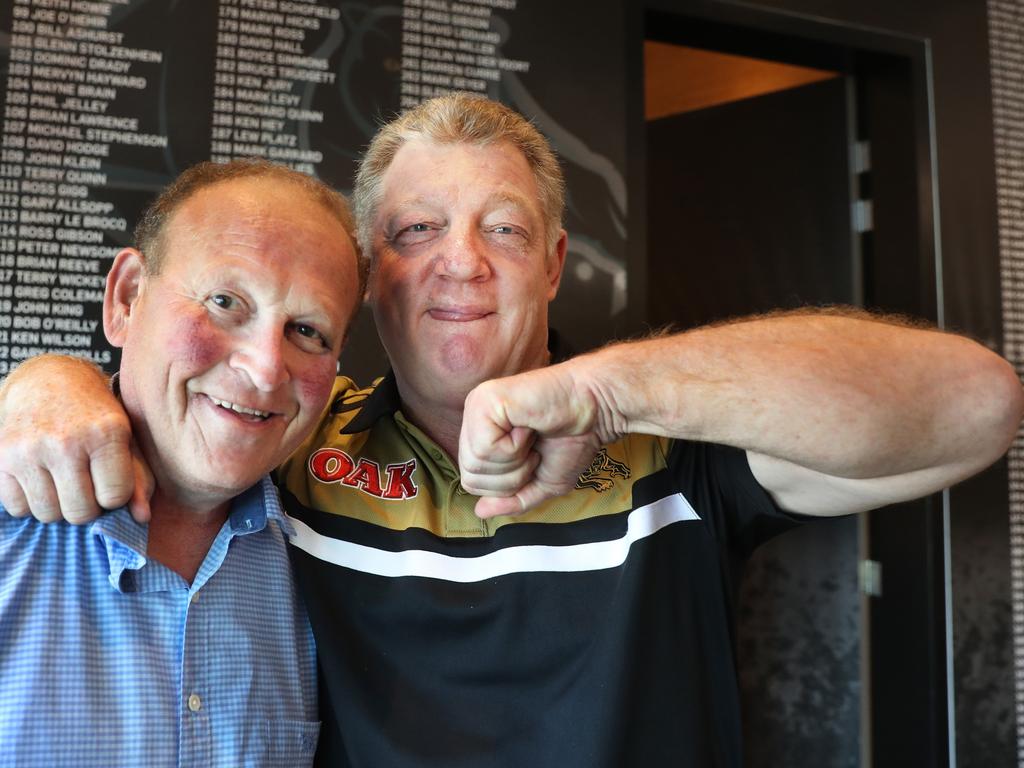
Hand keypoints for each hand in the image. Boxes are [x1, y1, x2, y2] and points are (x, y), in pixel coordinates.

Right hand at [0, 357, 152, 523]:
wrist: (47, 381)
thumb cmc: (95, 416)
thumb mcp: (126, 439)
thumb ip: (139, 479)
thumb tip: (142, 518)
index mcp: (105, 433)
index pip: (114, 497)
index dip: (114, 495)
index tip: (109, 479)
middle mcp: (65, 442)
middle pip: (80, 512)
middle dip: (87, 505)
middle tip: (86, 483)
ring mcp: (29, 450)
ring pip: (48, 514)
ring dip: (58, 505)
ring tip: (64, 479)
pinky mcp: (1, 458)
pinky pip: (18, 508)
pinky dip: (30, 501)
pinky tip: (41, 478)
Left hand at [458, 364, 610, 517]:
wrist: (597, 408)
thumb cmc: (573, 439)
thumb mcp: (541, 483)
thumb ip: (512, 499)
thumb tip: (480, 512)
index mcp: (482, 434)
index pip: (472, 482)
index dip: (508, 485)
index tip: (534, 458)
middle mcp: (473, 418)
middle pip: (471, 477)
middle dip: (511, 477)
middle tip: (535, 450)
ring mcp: (476, 407)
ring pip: (475, 464)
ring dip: (516, 461)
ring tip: (532, 437)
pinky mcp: (484, 400)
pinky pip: (484, 448)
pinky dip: (514, 447)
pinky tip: (528, 427)